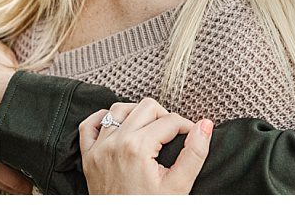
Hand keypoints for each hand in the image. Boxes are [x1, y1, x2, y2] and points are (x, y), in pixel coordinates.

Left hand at [78, 98, 211, 193]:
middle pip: (146, 107)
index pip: (170, 120)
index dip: (186, 125)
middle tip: (172, 133)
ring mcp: (99, 149)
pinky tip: (117, 127)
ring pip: (118, 109)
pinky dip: (102, 119)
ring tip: (149, 128)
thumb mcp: (179, 186)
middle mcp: (116, 143)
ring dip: (136, 113)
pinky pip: (89, 125)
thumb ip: (194, 154)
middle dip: (164, 116)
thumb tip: (205, 125)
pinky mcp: (88, 156)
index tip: (191, 134)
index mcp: (138, 148)